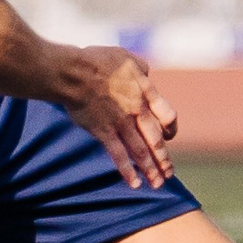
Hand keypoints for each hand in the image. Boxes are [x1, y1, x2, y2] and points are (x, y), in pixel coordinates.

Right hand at [58, 44, 177, 189]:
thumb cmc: (96, 61)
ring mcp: (121, 123)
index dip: (170, 128)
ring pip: (141, 151)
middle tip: (169, 173)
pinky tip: (134, 184)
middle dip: (164, 159)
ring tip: (157, 185)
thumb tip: (148, 76)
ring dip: (151, 169)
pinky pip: (119, 155)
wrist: (72, 72)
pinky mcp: (103, 132)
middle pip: (156, 139)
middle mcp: (137, 110)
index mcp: (145, 91)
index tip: (169, 136)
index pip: (167, 115)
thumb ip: (141, 69)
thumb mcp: (126, 58)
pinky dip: (128, 171)